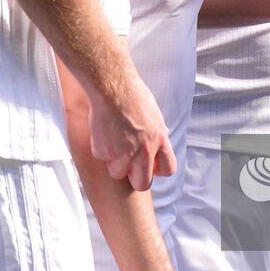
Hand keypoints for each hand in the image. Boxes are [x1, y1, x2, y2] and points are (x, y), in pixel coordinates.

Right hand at [88, 69, 175, 191]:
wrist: (112, 87)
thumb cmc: (133, 94)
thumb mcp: (154, 113)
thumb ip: (156, 131)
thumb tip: (161, 135)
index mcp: (160, 140)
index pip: (168, 169)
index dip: (157, 170)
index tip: (150, 165)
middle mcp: (145, 151)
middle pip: (142, 183)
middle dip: (135, 178)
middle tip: (128, 166)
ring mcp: (124, 154)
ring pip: (118, 173)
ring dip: (114, 162)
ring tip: (112, 140)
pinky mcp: (105, 152)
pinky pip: (102, 158)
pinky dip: (101, 149)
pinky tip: (102, 131)